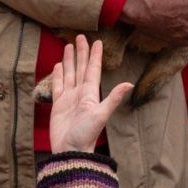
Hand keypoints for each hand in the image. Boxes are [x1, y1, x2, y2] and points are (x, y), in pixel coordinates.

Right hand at [49, 34, 132, 152]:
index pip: (93, 70)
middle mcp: (80, 93)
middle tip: (80, 36)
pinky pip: (58, 86)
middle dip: (81, 52)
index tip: (97, 42)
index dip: (94, 56)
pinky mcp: (58, 105)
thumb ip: (113, 98)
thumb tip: (129, 84)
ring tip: (68, 46)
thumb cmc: (86, 135)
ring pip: (69, 74)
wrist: (71, 151)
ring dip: (69, 61)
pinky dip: (58, 75)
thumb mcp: (101, 115)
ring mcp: (69, 98)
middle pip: (81, 68)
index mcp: (91, 94)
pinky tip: (58, 66)